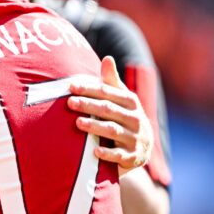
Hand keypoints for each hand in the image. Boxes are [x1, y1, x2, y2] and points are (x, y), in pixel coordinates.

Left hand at [67, 56, 152, 173]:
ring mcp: (135, 138)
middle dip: (89, 105)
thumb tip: (107, 58)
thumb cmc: (125, 116)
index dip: (89, 89)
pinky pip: (119, 154)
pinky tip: (94, 150)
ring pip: (113, 130)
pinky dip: (108, 153)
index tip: (71, 86)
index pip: (108, 93)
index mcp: (131, 102)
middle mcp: (135, 118)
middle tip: (70, 103)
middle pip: (109, 110)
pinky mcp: (133, 156)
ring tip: (78, 123)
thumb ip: (112, 81)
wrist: (142, 147)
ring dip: (95, 126)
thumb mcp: (121, 99)